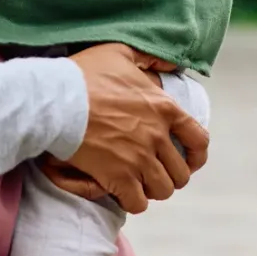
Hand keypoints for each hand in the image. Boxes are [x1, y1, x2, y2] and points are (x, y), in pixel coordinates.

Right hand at [62, 43, 207, 212]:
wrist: (57, 101)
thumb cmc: (85, 75)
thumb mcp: (121, 52)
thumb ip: (150, 57)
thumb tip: (172, 64)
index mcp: (164, 107)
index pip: (198, 140)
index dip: (196, 156)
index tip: (189, 161)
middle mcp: (157, 135)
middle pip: (181, 172)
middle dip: (170, 175)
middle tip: (154, 172)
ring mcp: (139, 159)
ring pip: (163, 190)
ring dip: (152, 189)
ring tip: (139, 183)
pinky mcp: (118, 177)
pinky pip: (138, 203)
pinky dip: (133, 201)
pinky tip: (122, 192)